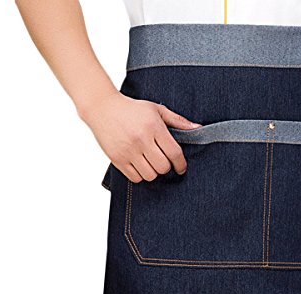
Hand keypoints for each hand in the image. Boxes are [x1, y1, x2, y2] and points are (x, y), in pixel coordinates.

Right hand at [78, 91, 201, 182]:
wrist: (102, 108)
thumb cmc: (132, 109)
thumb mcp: (156, 110)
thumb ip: (178, 120)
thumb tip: (198, 128)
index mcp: (153, 127)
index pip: (174, 153)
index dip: (181, 164)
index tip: (181, 167)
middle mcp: (141, 139)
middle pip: (163, 167)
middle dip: (166, 167)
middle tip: (163, 161)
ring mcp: (128, 150)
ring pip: (150, 175)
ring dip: (153, 172)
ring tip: (150, 163)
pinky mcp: (117, 159)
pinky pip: (135, 178)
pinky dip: (140, 175)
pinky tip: (140, 165)